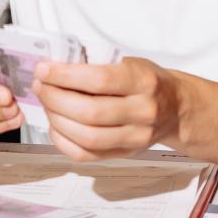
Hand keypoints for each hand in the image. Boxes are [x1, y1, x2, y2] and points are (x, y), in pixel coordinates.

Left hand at [32, 58, 180, 161]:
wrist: (176, 109)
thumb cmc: (147, 82)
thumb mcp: (131, 62)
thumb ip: (98, 65)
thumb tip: (54, 68)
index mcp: (144, 82)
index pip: (99, 80)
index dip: (65, 76)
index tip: (44, 70)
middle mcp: (143, 112)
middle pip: (89, 112)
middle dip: (55, 98)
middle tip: (40, 87)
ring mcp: (136, 138)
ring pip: (86, 137)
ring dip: (56, 119)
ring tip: (47, 104)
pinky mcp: (125, 154)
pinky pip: (86, 155)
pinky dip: (63, 141)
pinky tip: (56, 125)